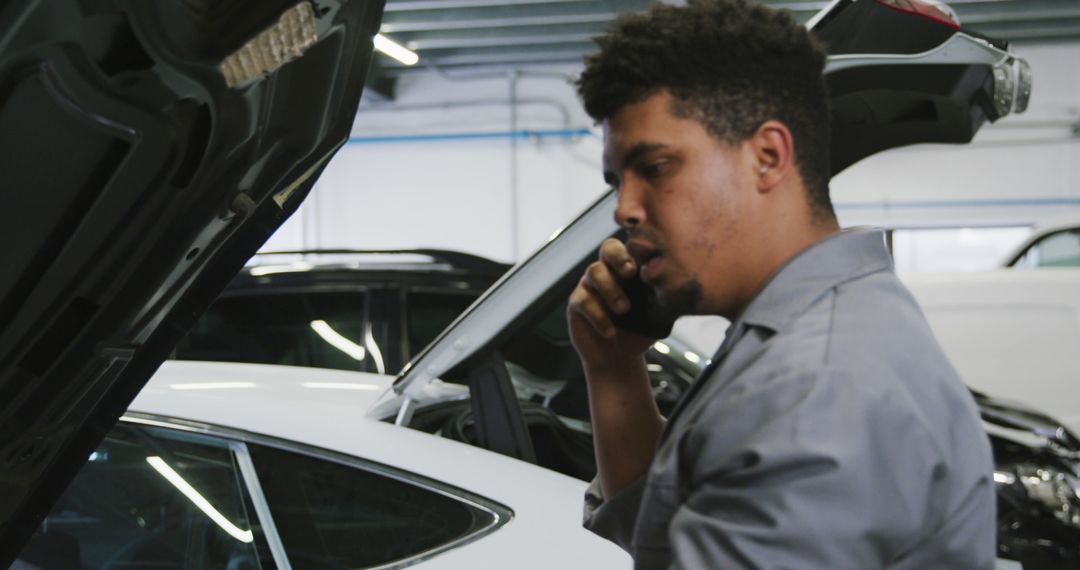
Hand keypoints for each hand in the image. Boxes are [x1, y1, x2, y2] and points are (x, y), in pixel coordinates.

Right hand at [568, 238, 655, 370]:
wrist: (619, 359)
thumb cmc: (639, 332)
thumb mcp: (658, 315)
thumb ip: (664, 298)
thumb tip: (676, 286)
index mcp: (630, 269)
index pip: (632, 246)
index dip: (637, 244)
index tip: (648, 258)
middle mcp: (609, 271)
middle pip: (608, 247)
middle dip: (619, 256)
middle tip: (630, 272)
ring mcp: (590, 285)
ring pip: (594, 271)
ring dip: (611, 289)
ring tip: (624, 310)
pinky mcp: (577, 303)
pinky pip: (583, 299)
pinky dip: (599, 316)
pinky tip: (610, 331)